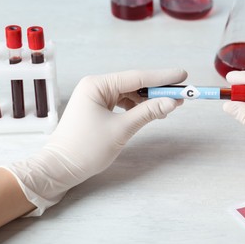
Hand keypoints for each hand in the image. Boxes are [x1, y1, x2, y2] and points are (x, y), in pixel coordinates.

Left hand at [4, 68, 186, 215]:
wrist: (61, 168)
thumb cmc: (87, 148)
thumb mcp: (122, 129)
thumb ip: (148, 112)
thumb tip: (172, 102)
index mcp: (97, 85)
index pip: (136, 77)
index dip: (162, 77)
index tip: (183, 75)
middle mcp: (96, 86)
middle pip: (134, 84)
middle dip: (157, 90)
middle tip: (181, 93)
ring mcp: (96, 97)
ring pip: (130, 94)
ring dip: (149, 100)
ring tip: (168, 107)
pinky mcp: (98, 108)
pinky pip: (123, 103)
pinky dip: (138, 108)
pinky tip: (151, 113)